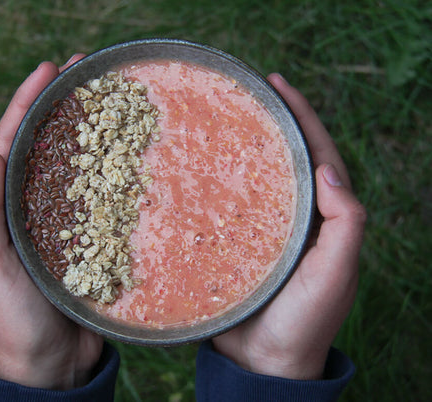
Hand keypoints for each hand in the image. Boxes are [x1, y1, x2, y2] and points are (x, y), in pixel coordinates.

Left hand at [0, 54, 103, 389]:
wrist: (50, 361)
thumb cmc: (13, 319)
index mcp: (3, 208)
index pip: (11, 144)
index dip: (26, 104)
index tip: (47, 70)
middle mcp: (34, 207)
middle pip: (46, 145)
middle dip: (60, 105)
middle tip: (84, 70)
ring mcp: (65, 221)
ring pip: (77, 166)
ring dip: (89, 131)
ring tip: (109, 100)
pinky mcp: (92, 238)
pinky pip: (102, 199)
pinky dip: (113, 174)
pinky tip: (130, 156)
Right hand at [212, 73, 366, 379]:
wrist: (266, 362)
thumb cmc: (305, 321)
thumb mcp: (336, 274)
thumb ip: (345, 223)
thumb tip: (326, 169)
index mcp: (324, 218)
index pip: (319, 154)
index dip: (303, 116)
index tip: (279, 85)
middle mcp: (295, 216)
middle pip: (286, 157)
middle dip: (272, 121)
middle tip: (248, 91)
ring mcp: (264, 228)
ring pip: (256, 177)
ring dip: (243, 146)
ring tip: (221, 118)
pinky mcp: (237, 242)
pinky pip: (228, 204)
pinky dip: (217, 182)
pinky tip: (197, 168)